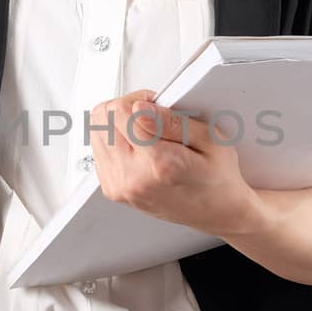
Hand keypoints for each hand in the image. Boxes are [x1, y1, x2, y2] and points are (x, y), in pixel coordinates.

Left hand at [88, 88, 267, 239]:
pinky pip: (98, 150)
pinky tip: (137, 146)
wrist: (215, 210)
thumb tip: (140, 108)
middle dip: (125, 108)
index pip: (121, 111)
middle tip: (150, 115)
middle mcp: (132, 177)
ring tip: (145, 131)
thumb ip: (171, 121)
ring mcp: (119, 186)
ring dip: (117, 123)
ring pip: (95, 132)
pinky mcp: (112, 189)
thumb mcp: (210, 139)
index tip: (157, 105)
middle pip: (102, 118)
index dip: (141, 99)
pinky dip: (114, 141)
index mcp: (157, 163)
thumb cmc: (216, 177)